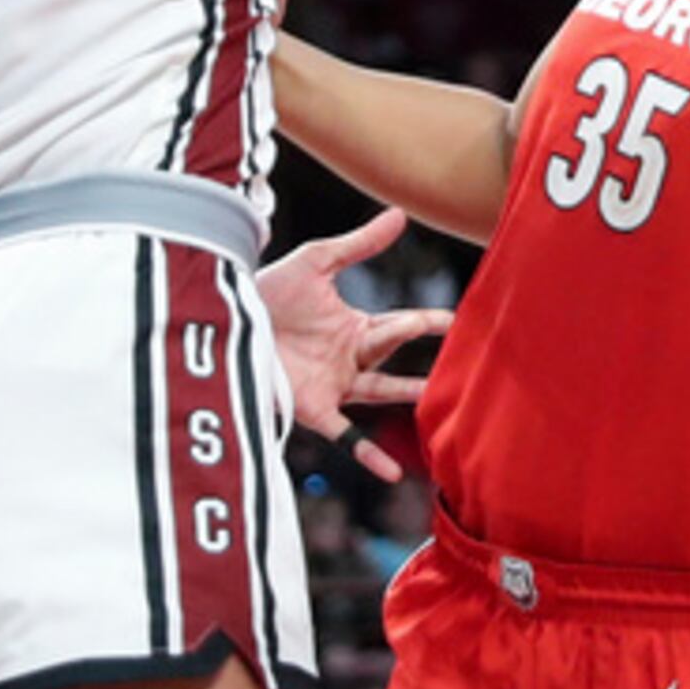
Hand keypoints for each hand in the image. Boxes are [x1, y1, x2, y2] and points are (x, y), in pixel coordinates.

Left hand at [254, 207, 449, 482]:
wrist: (225, 316)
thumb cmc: (268, 291)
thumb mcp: (316, 262)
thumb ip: (359, 245)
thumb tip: (401, 215)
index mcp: (354, 327)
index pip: (402, 324)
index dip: (431, 322)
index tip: (462, 320)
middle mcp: (349, 359)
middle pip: (395, 354)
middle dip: (425, 349)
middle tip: (464, 348)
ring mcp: (333, 385)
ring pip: (381, 393)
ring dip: (409, 396)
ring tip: (442, 402)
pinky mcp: (312, 408)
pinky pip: (345, 436)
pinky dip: (367, 454)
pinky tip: (391, 473)